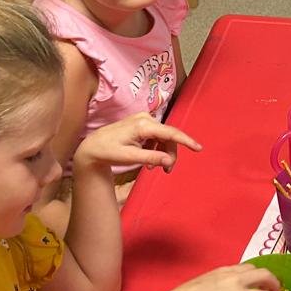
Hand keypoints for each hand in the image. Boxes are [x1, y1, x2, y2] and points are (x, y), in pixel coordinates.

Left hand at [75, 115, 201, 174]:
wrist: (92, 147)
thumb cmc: (108, 152)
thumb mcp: (130, 158)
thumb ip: (151, 158)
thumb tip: (170, 161)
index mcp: (143, 125)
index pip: (170, 132)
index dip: (186, 141)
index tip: (198, 148)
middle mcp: (145, 118)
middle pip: (168, 137)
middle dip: (170, 154)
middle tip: (167, 171)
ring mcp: (143, 120)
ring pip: (164, 138)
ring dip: (162, 153)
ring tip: (153, 168)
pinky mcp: (141, 124)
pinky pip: (157, 137)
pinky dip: (156, 149)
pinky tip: (148, 160)